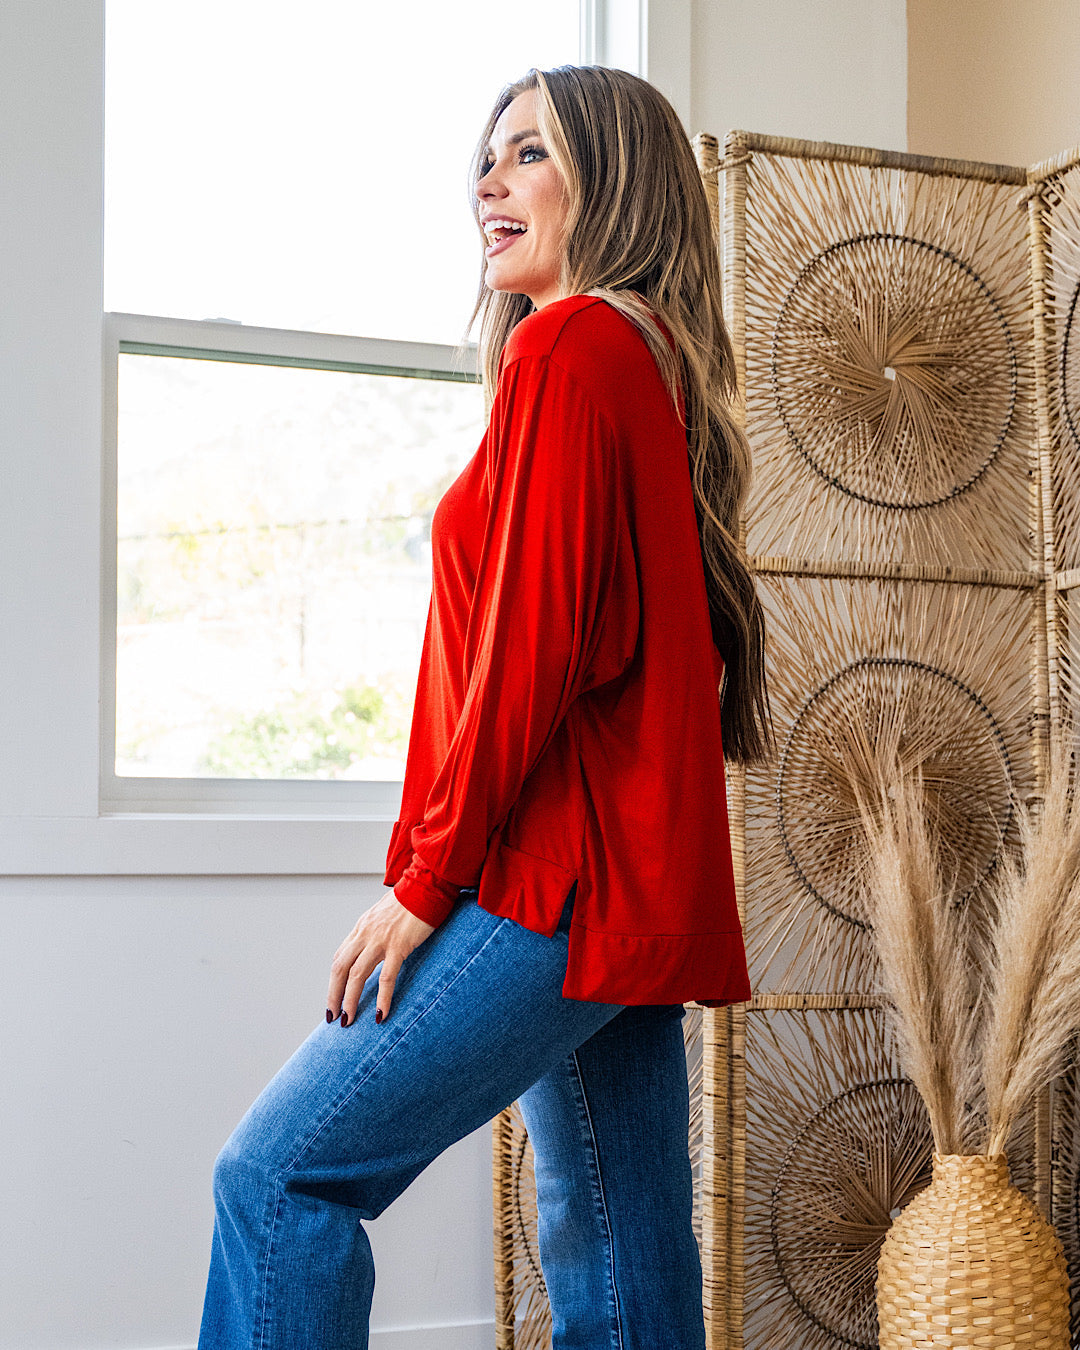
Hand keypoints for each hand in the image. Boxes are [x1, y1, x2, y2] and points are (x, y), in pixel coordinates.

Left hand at [326, 891, 434, 1026]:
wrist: (427, 885)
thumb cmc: (411, 899)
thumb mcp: (385, 913)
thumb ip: (376, 930)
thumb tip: (374, 947)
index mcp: (362, 927)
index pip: (340, 957)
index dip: (334, 981)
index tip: (335, 998)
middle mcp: (365, 934)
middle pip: (340, 968)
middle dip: (334, 995)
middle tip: (332, 1016)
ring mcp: (380, 940)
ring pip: (356, 975)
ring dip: (350, 1001)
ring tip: (348, 1020)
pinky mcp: (399, 946)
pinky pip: (387, 977)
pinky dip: (382, 998)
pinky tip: (381, 1014)